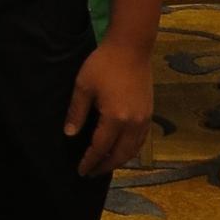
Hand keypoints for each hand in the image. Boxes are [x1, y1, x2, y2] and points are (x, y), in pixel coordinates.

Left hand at [63, 41, 152, 176]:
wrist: (131, 47)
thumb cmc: (103, 64)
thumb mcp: (83, 86)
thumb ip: (76, 112)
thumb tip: (69, 135)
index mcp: (115, 118)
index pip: (101, 148)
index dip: (90, 161)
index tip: (81, 171)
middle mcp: (133, 123)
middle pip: (119, 155)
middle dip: (104, 166)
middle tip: (91, 172)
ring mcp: (144, 119)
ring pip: (133, 150)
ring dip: (119, 161)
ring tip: (105, 164)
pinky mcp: (150, 113)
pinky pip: (141, 140)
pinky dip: (131, 150)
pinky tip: (122, 150)